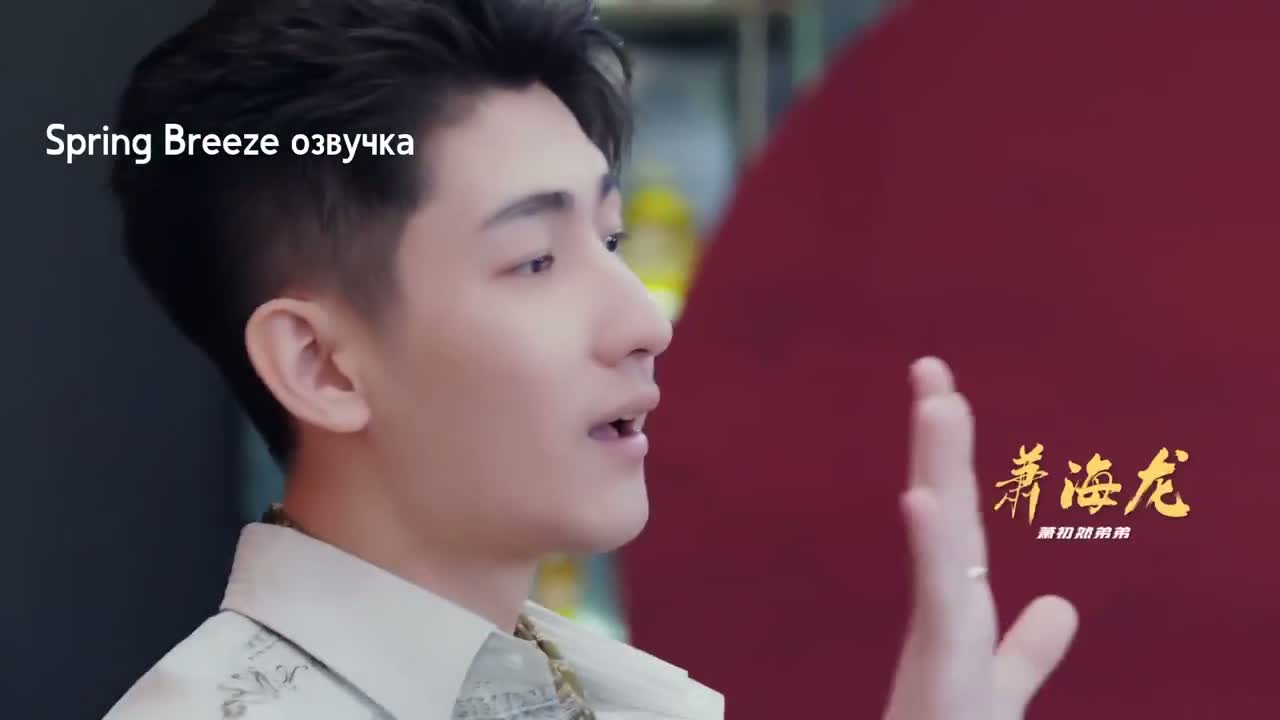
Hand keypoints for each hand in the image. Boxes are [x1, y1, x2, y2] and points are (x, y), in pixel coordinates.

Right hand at [882, 358, 1077, 719]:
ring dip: (939, 467)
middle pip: (946, 511)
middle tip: (931, 369)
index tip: (944, 396)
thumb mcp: (1001, 691)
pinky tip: (923, 498)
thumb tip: (1062, 604)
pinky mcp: (942, 667)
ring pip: (941, 540)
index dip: (952, 458)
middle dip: (939, 440)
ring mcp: (941, 637)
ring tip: (939, 403)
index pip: (959, 519)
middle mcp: (945, 612)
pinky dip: (931, 546)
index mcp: (961, 610)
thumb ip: (1027, 650)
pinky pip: (939, 600)